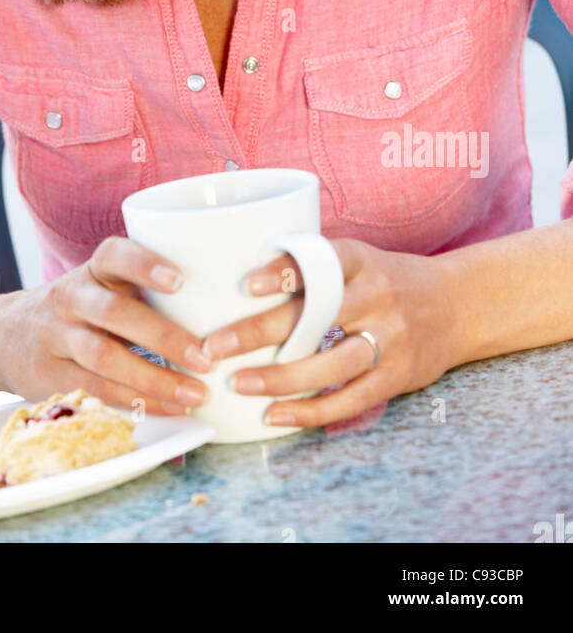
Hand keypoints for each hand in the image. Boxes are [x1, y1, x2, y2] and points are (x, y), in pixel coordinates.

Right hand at [0, 236, 212, 415]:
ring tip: (195, 393)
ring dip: (154, 379)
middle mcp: (71, 298)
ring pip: (104, 356)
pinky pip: (96, 390)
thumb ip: (146, 291)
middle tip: (206, 355)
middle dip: (163, 336)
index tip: (181, 279)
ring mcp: (57, 338)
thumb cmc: (79, 309)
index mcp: (92, 270)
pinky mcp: (50, 376)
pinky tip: (168, 409)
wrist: (1, 335)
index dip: (145, 264)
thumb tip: (223, 307)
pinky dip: (135, 402)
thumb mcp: (101, 285)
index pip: (114, 255)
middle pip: (114, 312)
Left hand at [200, 238, 455, 427]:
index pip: (321, 261)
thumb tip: (234, 275)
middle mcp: (377, 296)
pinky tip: (276, 415)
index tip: (246, 284)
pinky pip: (351, 398)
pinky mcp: (398, 375)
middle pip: (317, 315)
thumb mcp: (357, 259)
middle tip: (216, 345)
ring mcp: (390, 338)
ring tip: (240, 384)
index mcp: (360, 260)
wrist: (458, 304)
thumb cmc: (386, 280)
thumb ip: (313, 268)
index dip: (284, 272)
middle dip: (262, 331)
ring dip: (282, 377)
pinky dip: (311, 410)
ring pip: (332, 363)